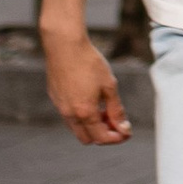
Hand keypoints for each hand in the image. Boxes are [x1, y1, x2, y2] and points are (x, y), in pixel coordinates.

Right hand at [42, 23, 130, 145]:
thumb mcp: (109, 86)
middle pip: (87, 138)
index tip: (126, 131)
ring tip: (104, 108)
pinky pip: (69, 115)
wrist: (65, 45)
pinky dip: (81, 115)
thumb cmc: (89, 62)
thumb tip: (124, 128)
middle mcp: (69, 113)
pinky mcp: (55, 97)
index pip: (101, 138)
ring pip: (77, 128)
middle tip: (115, 120)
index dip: (117, 138)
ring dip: (92, 125)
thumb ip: (116, 110)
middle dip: (103, 134)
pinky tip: (90, 98)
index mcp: (84, 112)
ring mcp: (60, 106)